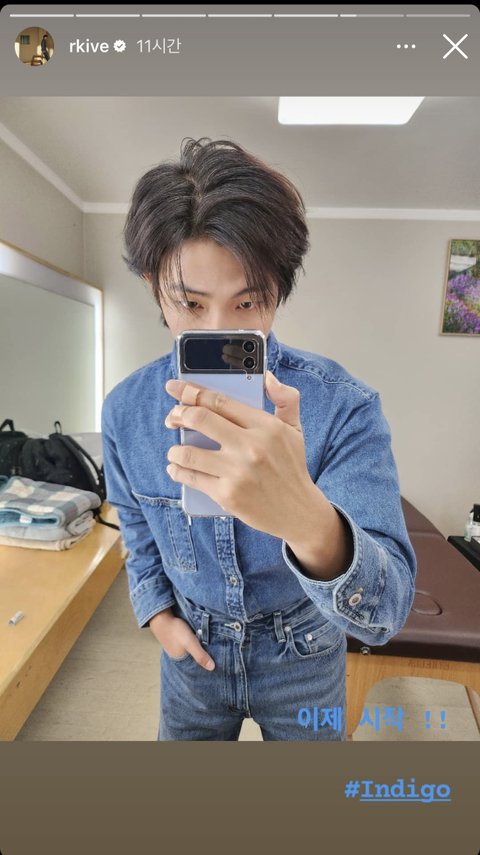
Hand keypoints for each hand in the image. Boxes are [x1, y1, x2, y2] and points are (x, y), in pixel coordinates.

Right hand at [149, 609, 214, 670]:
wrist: (161, 617)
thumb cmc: (176, 630)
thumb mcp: (190, 643)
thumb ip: (200, 655)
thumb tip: (212, 668)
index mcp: (181, 660)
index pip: (196, 667)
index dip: (205, 665)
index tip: (217, 664)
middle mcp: (178, 655)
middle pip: (194, 659)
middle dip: (203, 656)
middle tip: (216, 655)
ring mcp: (176, 647)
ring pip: (191, 651)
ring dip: (198, 648)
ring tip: (210, 646)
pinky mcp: (177, 639)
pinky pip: (187, 644)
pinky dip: (194, 642)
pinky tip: (199, 638)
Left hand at [164, 370, 319, 541]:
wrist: (298, 512)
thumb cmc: (292, 467)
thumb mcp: (295, 430)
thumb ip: (286, 399)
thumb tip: (267, 377)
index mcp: (266, 426)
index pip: (220, 401)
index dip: (192, 392)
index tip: (176, 388)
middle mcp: (251, 447)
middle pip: (200, 419)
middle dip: (178, 415)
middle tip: (172, 419)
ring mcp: (237, 472)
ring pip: (189, 452)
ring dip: (175, 449)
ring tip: (175, 450)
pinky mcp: (228, 495)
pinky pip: (192, 478)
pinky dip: (178, 472)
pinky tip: (176, 469)